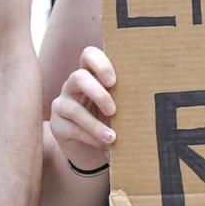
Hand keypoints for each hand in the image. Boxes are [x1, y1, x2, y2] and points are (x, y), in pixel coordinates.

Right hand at [50, 46, 116, 172]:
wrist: (94, 150)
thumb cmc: (110, 121)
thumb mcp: (119, 106)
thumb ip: (126, 96)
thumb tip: (148, 95)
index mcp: (90, 74)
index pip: (89, 55)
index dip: (100, 63)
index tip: (113, 81)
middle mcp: (73, 85)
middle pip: (79, 77)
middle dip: (98, 94)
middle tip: (113, 110)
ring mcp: (62, 104)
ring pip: (74, 108)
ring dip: (95, 124)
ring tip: (112, 137)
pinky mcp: (57, 125)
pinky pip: (72, 128)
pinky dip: (90, 137)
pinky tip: (103, 143)